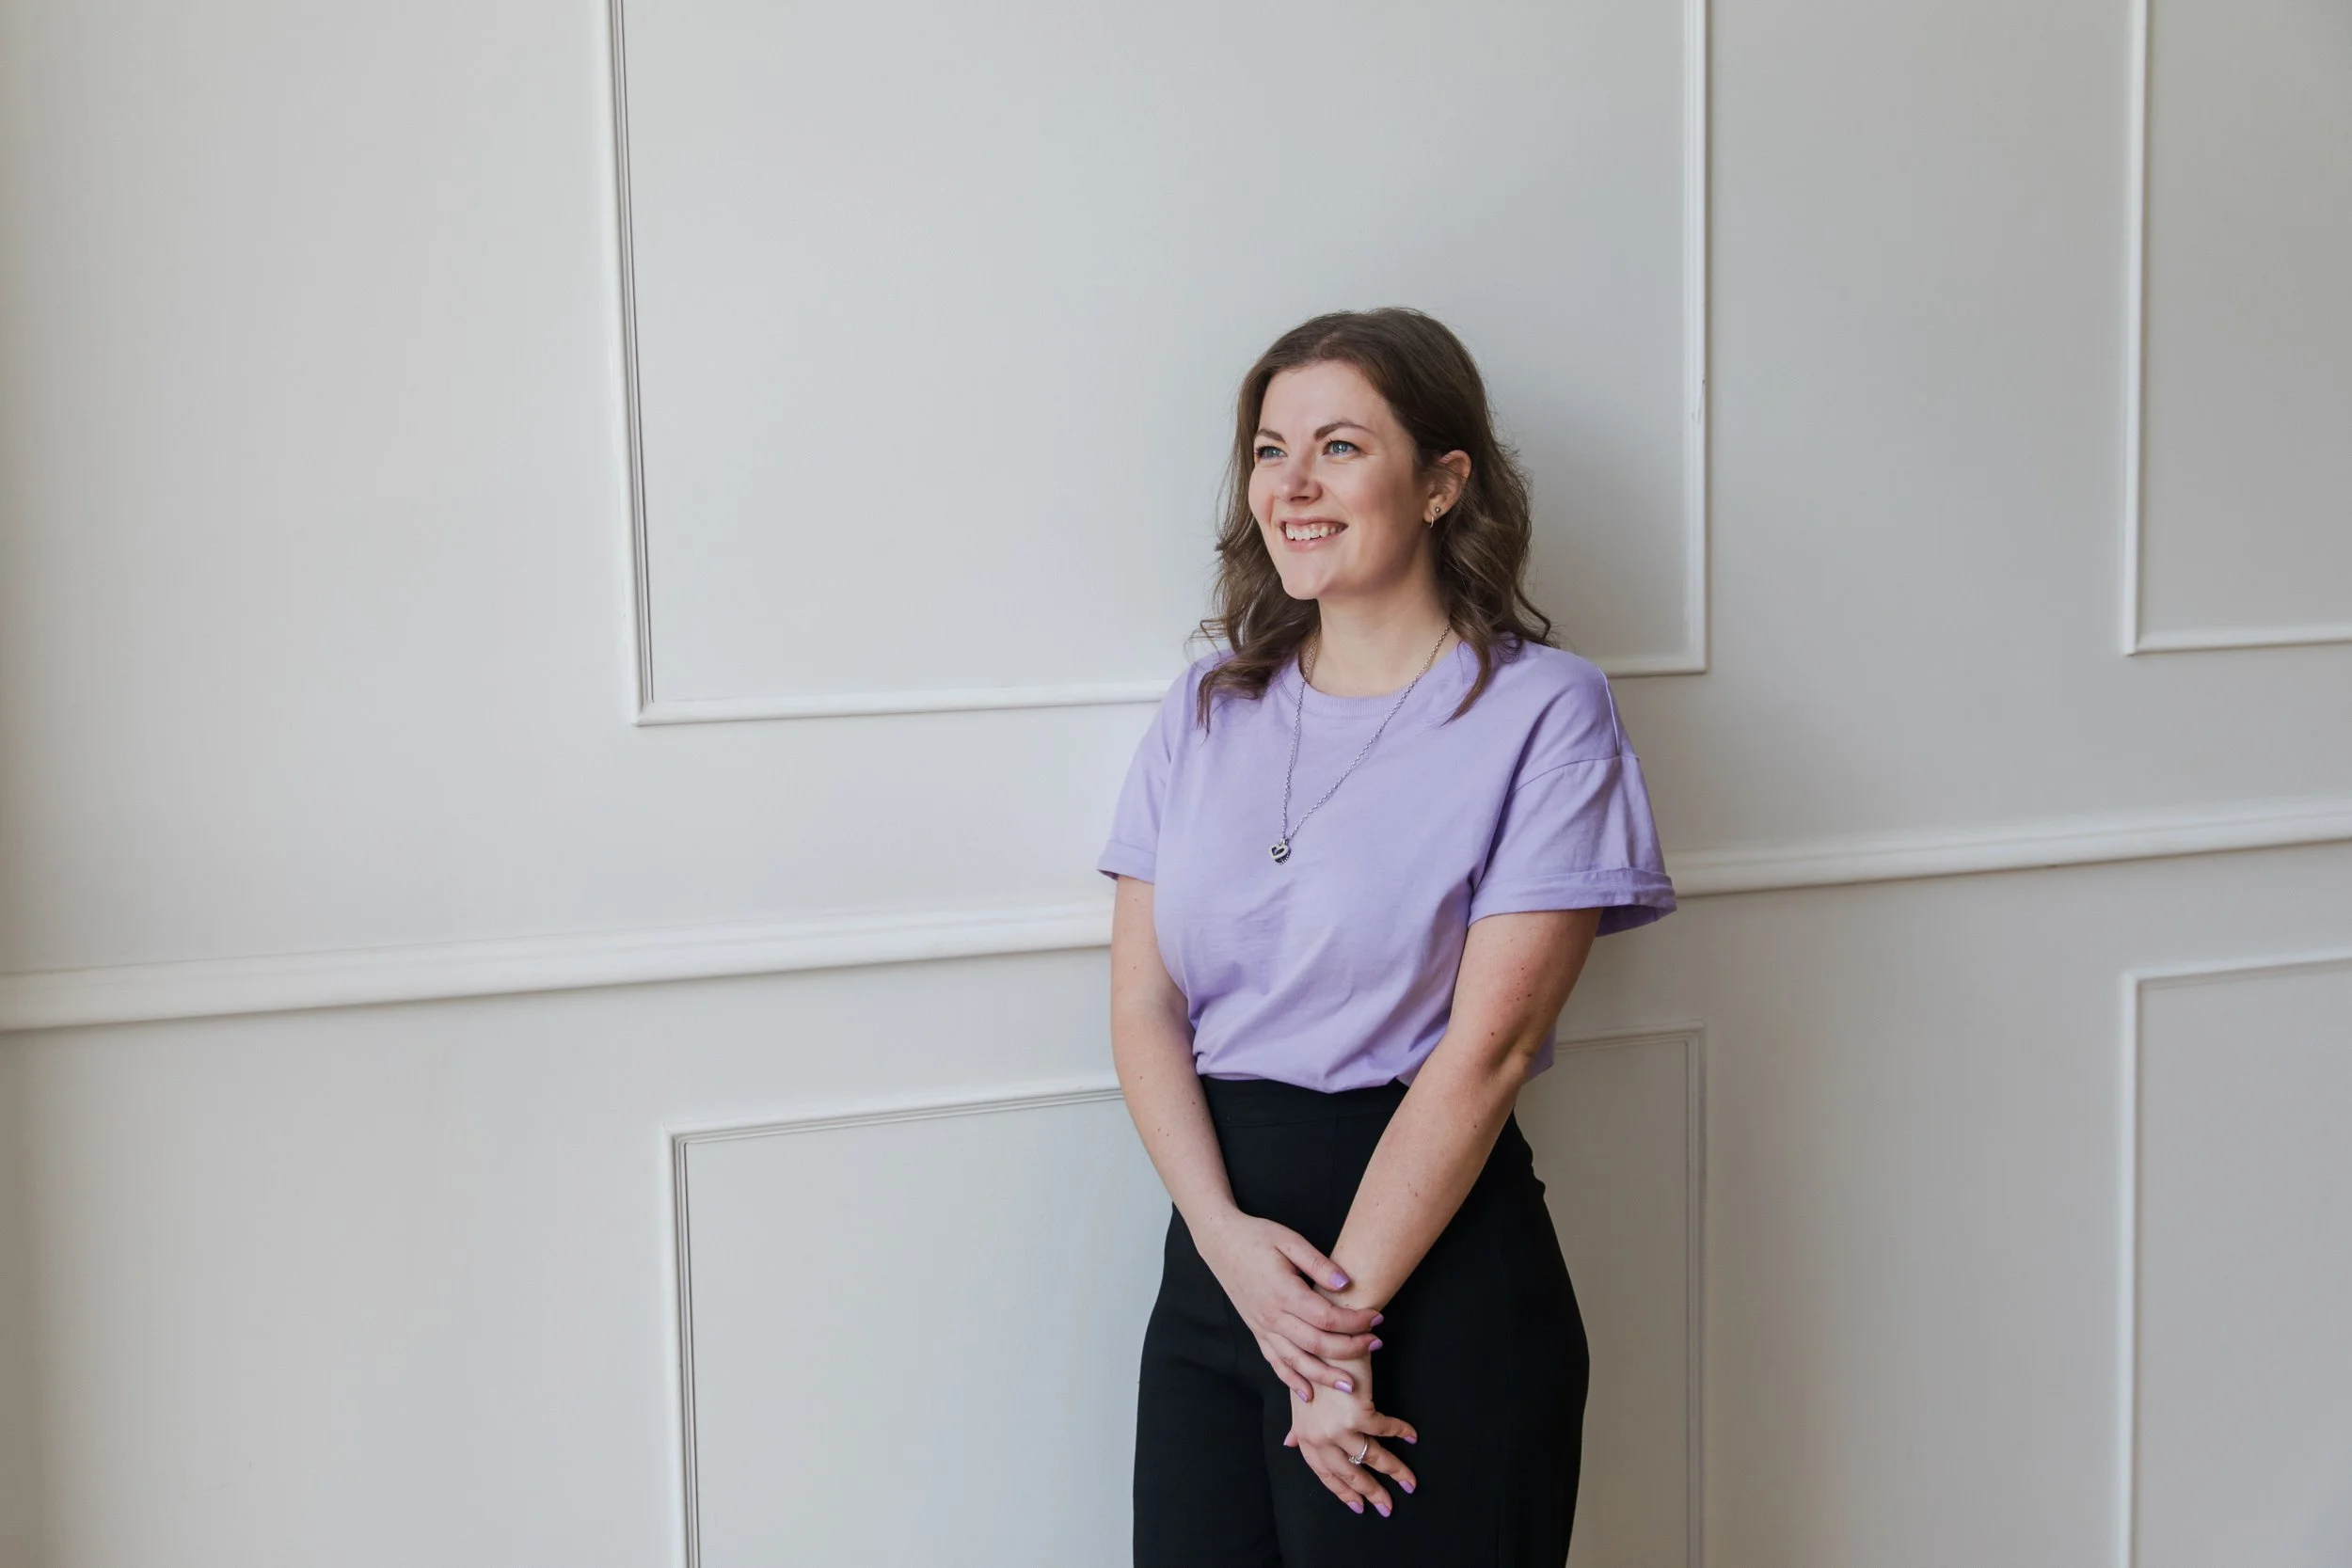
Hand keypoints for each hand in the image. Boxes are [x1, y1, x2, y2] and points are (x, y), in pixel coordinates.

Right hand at [1191, 1211, 1381, 1399]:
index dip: (1356, 1321)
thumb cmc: (1257, 1238)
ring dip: (1325, 1376)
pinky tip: (1309, 1394)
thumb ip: (1319, 1264)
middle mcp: (1272, 1316)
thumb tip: (1346, 1284)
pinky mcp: (1257, 1333)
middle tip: (1376, 1345)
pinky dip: (1292, 1381)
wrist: (1221, 1242)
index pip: (1327, 1317)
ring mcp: (1263, 1328)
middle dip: (1350, 1349)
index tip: (1377, 1318)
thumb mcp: (1290, 1240)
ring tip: (1350, 1385)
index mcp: (1284, 1292)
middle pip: (1317, 1343)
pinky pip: (1275, 1363)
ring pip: (1297, 1361)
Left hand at [1282, 1356, 1418, 1515]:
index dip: (1343, 1492)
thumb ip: (1297, 1425)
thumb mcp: (1299, 1398)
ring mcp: (1338, 1428)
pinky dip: (1401, 1432)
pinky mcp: (1358, 1414)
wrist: (1326, 1337)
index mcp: (1305, 1436)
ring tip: (1410, 1483)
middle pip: (1350, 1473)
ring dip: (1395, 1471)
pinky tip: (1412, 1435)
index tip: (1359, 1506)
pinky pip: (1385, 1431)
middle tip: (1387, 1507)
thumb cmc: (1314, 1364)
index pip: (1325, 1474)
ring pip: (1372, 1458)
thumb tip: (1290, 1445)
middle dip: (1372, 1492)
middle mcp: (1319, 1437)